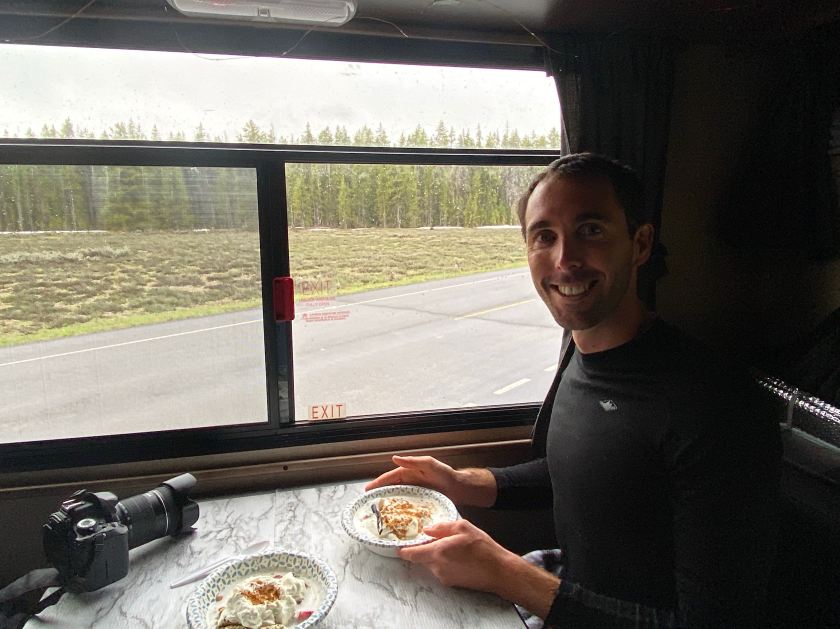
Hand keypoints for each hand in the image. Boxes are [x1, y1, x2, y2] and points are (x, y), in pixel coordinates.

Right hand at [364, 455, 496, 506]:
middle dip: (380, 493)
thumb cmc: (447, 475)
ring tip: (377, 510)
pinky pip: (407, 505)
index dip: (379, 482)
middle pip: (392, 487)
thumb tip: (395, 458)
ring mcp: (416, 492)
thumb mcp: (430, 465)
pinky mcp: (421, 501)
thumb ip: (414, 462)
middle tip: (368, 502)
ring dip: (387, 502)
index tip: (368, 489)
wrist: (462, 488)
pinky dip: (399, 509)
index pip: (391, 477)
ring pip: (398, 496)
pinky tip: (394, 517)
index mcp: (411, 471)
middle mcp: (412, 481)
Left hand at [400, 519, 559, 618]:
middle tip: (432, 539)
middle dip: (423, 549)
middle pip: (421, 558)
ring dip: (436, 555)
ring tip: (452, 546)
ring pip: (431, 564)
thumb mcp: (464, 527)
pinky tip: (458, 557)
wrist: (498, 571)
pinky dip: (444, 563)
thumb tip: (428, 529)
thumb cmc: (483, 548)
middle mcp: (438, 567)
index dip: (404, 549)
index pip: (412, 553)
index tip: (400, 545)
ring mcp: (444, 576)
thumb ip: (442, 527)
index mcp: (438, 551)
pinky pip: (441, 570)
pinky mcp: (451, 583)